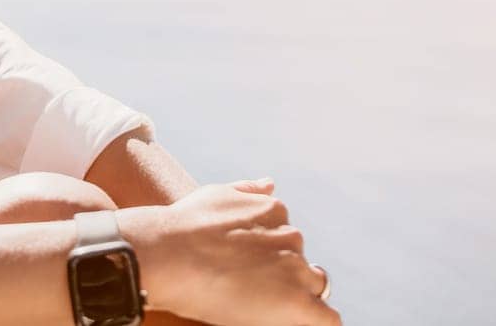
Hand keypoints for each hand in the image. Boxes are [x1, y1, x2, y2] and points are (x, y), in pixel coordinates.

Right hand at [117, 177, 339, 325]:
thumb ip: (248, 190)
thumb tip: (270, 184)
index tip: (248, 271)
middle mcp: (291, 236)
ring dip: (295, 297)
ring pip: (313, 288)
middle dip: (284, 277)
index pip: (287, 239)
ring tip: (262, 305)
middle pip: (301, 264)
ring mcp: (295, 270)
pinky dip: (316, 323)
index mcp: (275, 210)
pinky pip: (326, 320)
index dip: (270, 258)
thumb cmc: (183, 225)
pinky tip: (296, 322)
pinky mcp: (296, 302)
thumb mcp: (217, 194)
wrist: (168, 253)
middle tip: (252, 291)